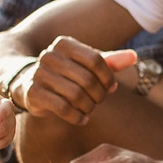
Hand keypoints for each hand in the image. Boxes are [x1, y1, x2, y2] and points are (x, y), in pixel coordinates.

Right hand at [15, 39, 138, 124]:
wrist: (28, 84)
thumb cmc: (66, 74)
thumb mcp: (87, 65)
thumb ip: (111, 62)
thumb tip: (134, 57)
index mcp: (64, 44)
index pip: (97, 60)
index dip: (108, 78)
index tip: (111, 88)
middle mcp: (49, 55)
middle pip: (87, 79)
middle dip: (99, 95)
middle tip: (99, 101)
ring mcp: (39, 74)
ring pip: (76, 95)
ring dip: (89, 107)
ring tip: (90, 109)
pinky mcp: (33, 93)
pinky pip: (63, 108)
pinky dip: (77, 117)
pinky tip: (82, 118)